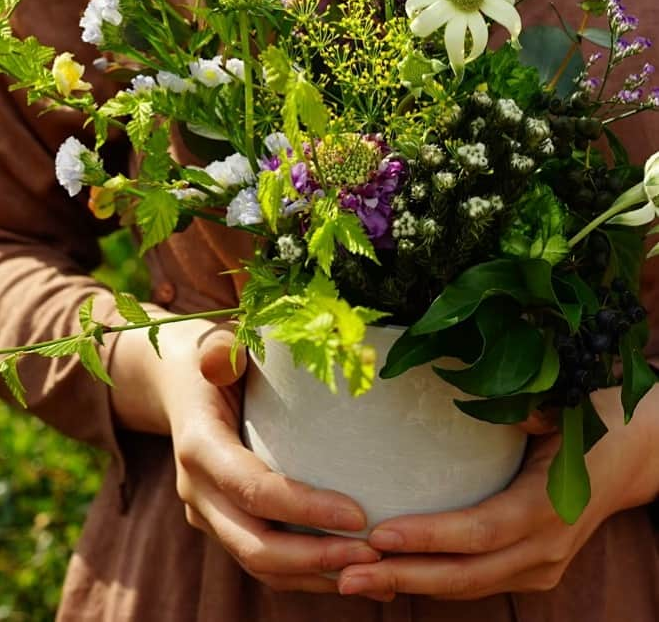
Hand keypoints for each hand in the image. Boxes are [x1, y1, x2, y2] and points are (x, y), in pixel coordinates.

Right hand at [141, 320, 383, 592]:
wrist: (176, 382)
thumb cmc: (211, 356)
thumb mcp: (215, 342)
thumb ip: (221, 348)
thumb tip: (224, 359)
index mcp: (197, 445)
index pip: (250, 489)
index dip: (303, 509)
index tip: (359, 514)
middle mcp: (196, 490)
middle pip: (254, 546)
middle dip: (317, 559)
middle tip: (376, 555)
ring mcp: (206, 514)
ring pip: (259, 566)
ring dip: (316, 575)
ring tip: (374, 569)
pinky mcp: (221, 526)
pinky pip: (262, 564)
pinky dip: (305, 573)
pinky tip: (350, 567)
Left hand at [335, 386, 658, 600]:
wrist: (637, 453)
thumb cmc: (592, 417)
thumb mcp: (564, 404)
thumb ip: (523, 404)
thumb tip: (471, 391)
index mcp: (547, 506)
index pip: (480, 530)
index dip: (429, 537)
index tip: (378, 534)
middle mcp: (544, 547)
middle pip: (466, 572)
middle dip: (402, 576)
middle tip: (345, 573)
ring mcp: (539, 564)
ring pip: (467, 584)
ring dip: (408, 582)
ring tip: (350, 577)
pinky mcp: (529, 567)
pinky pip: (474, 579)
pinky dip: (429, 578)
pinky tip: (384, 571)